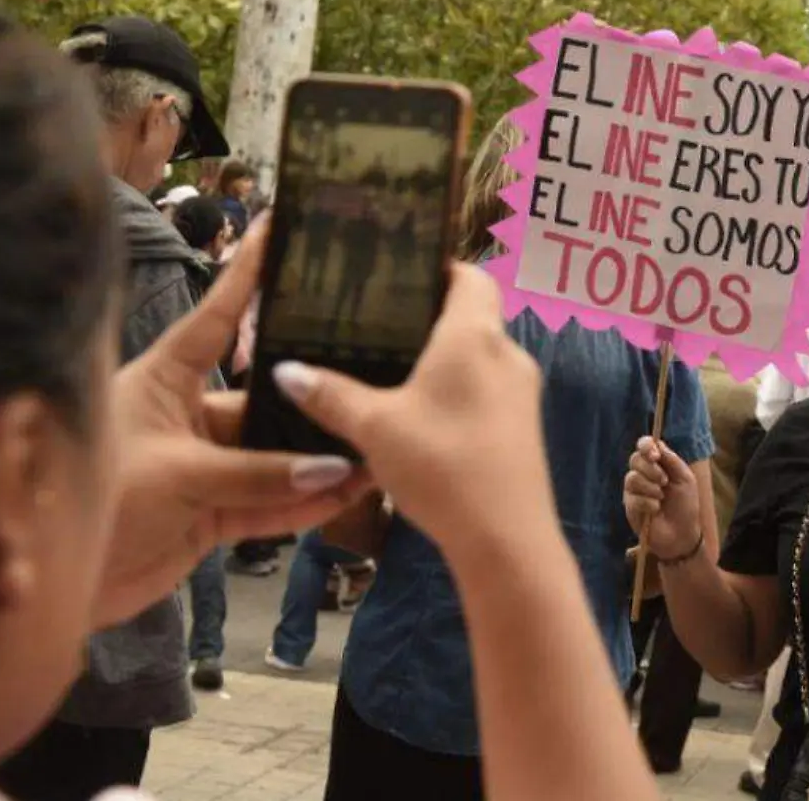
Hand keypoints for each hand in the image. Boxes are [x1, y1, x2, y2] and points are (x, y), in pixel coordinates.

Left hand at [98, 218, 372, 625]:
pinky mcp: (208, 516)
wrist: (47, 589)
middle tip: (368, 386)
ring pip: (274, 459)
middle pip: (262, 400)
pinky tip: (344, 496)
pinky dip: (304, 504)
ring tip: (374, 454)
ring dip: (318, 462)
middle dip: (311, 401)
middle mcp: (186, 416)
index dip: (247, 274)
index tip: (281, 228)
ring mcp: (200, 468)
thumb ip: (257, 475)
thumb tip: (332, 467)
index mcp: (163, 381)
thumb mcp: (177, 477)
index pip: (215, 318)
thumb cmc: (91, 504)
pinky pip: (268, 504)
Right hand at [272, 263, 553, 566]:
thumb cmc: (442, 465)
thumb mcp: (374, 428)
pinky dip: (455, 393)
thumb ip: (330, 395)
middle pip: (472, 316)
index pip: (470, 275)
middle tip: (377, 324)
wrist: (506, 540)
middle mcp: (508, 354)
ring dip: (441, 361)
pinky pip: (486, 393)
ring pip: (479, 358)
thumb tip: (286, 369)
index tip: (398, 275)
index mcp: (476, 335)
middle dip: (428, 318)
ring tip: (389, 369)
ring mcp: (522, 394)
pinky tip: (420, 417)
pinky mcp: (523, 430)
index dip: (438, 268)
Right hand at [623, 438, 703, 558]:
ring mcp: (634, 490)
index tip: (655, 455)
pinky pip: (633, 498)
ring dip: (651, 488)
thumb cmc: (685, 505)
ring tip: (661, 498)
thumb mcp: (685, 478)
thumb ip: (671, 459)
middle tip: (664, 481)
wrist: (682, 533)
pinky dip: (648, 503)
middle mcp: (642, 474)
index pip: (644, 446)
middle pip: (635, 459)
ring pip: (632, 478)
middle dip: (651, 469)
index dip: (646, 446)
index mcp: (656, 464)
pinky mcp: (629, 507)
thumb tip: (656, 443)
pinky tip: (656, 510)